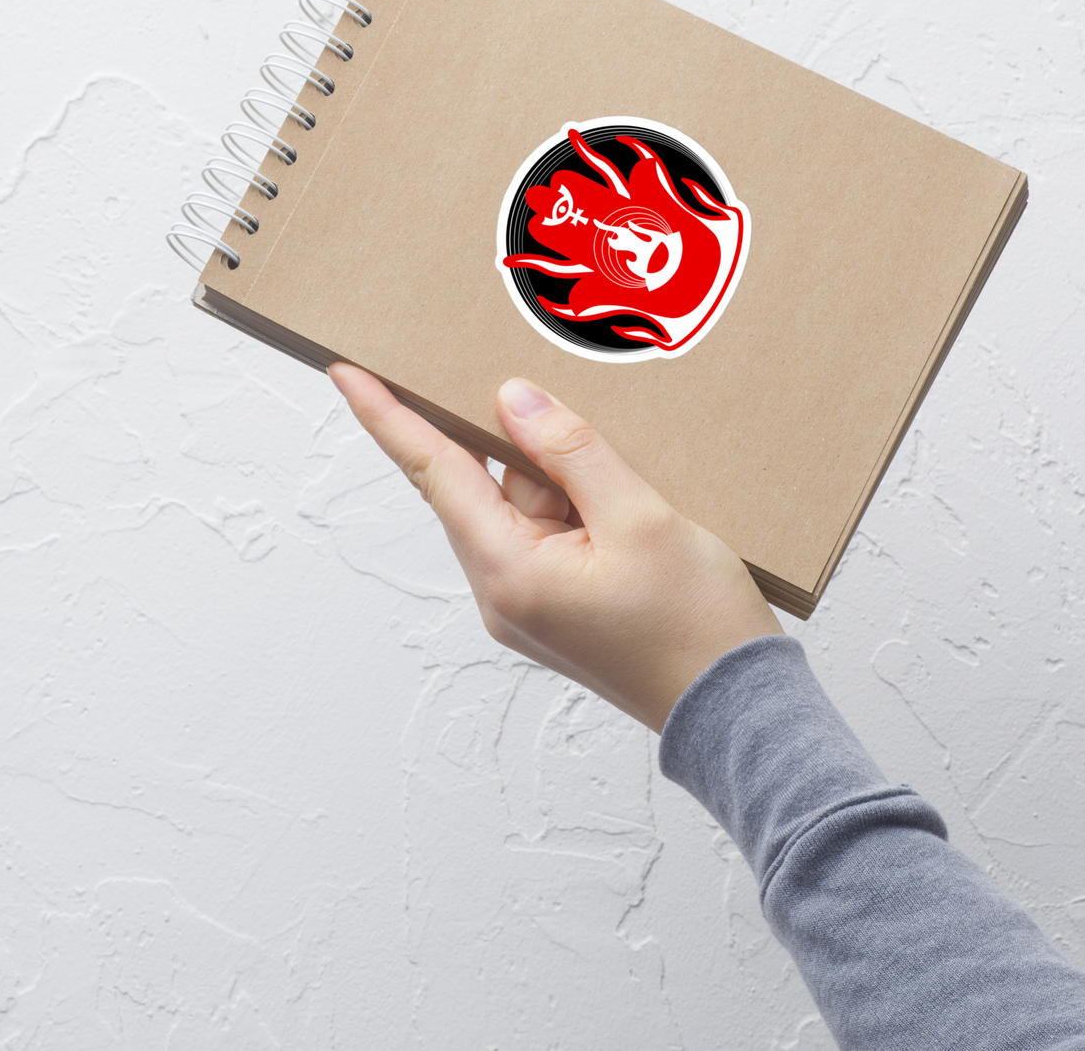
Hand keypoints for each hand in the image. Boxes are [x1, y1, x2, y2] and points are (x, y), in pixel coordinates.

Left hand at [329, 366, 782, 731]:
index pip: (435, 473)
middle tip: (540, 385)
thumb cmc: (695, 626)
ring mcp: (532, 604)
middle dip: (517, 438)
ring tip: (629, 474)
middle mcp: (505, 592)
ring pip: (526, 505)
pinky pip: (552, 531)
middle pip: (486, 484)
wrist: (737, 713)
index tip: (347, 371)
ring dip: (563, 474)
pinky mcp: (562, 606)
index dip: (389, 417)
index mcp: (509, 572)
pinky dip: (578, 502)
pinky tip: (626, 494)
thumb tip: (512, 400)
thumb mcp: (640, 519)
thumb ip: (571, 452)